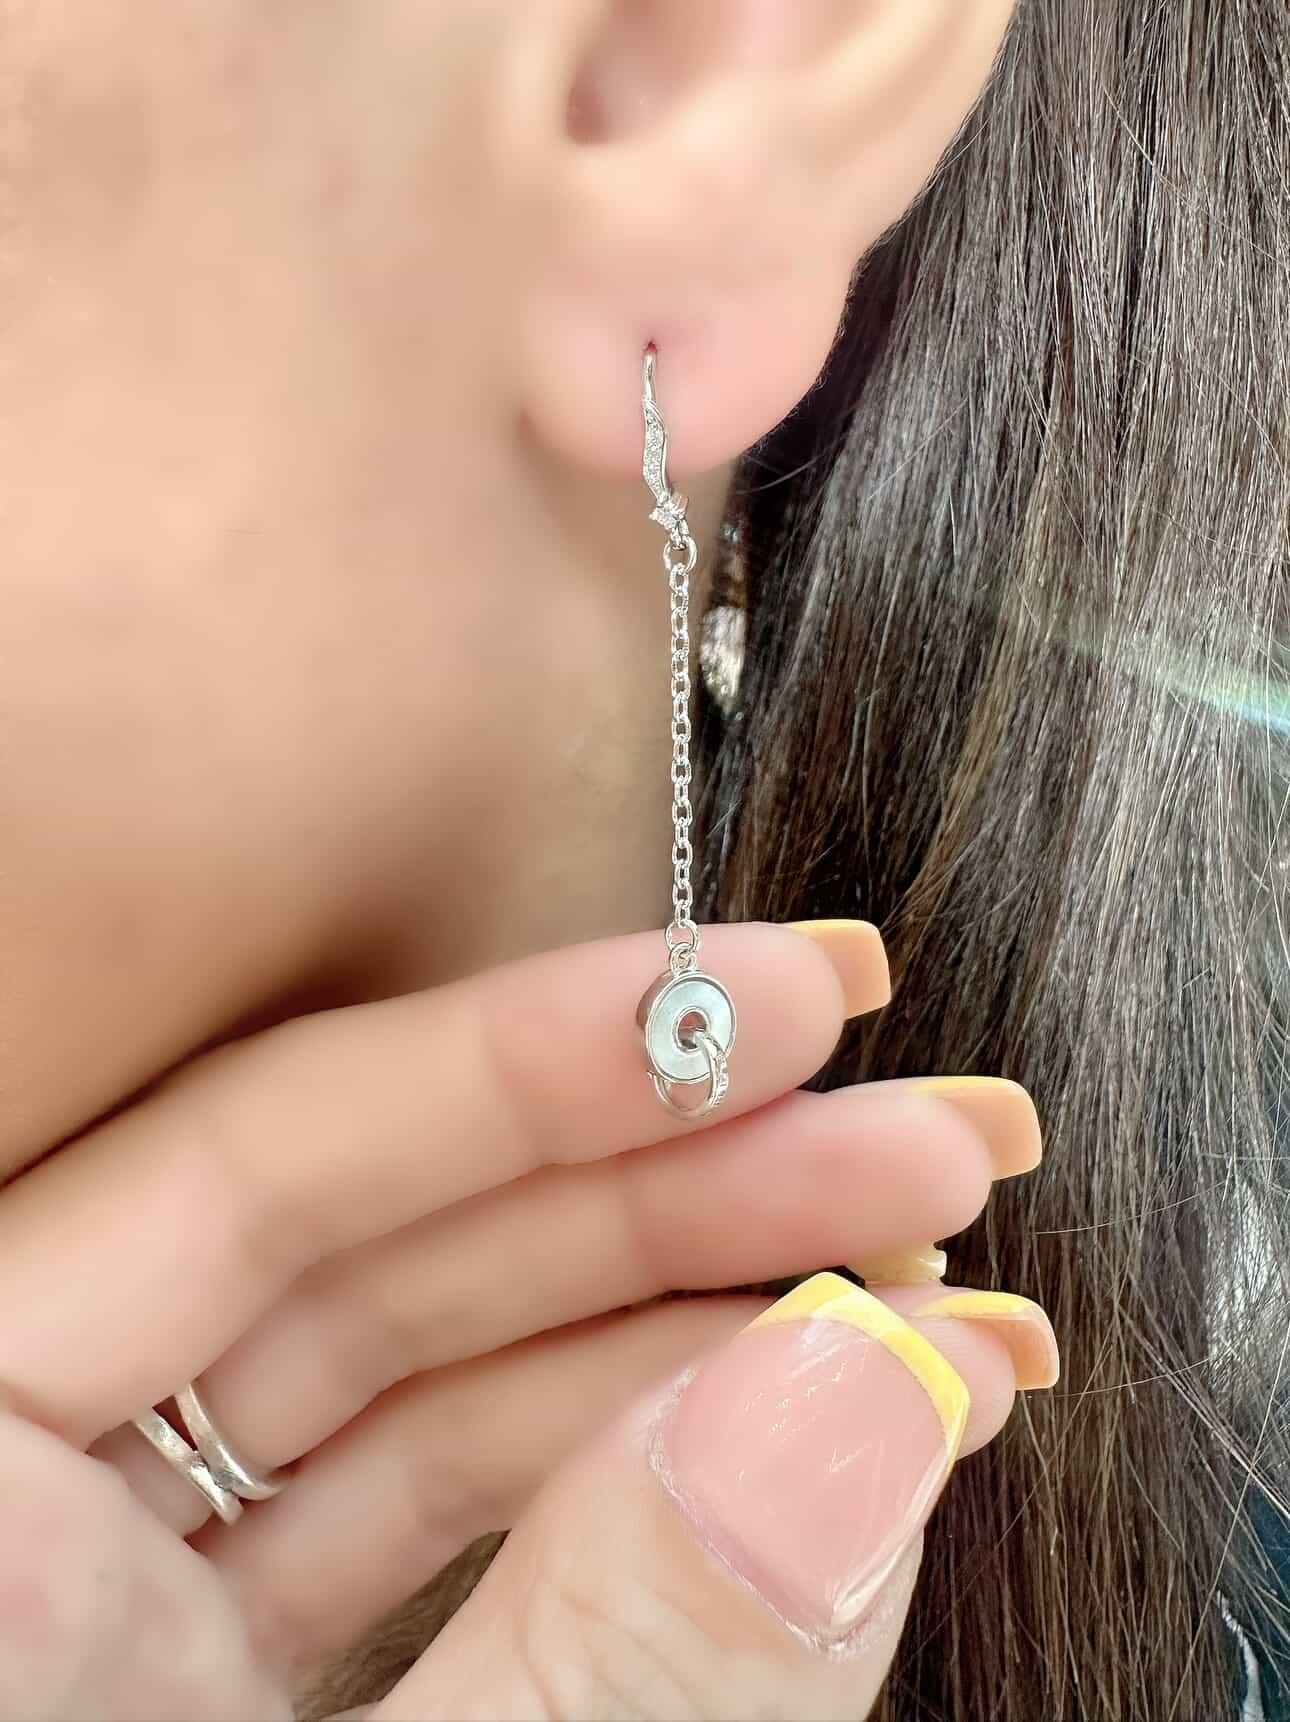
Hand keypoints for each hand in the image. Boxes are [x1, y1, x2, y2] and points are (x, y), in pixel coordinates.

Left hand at [0, 920, 1051, 1717]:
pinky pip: (430, 1503)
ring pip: (429, 1369)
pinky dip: (627, 1465)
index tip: (775, 999)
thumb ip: (603, 1654)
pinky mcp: (208, 1674)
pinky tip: (802, 1416)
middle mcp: (21, 1498)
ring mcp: (117, 1595)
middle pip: (374, 1240)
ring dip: (695, 1321)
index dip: (537, 1055)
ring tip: (924, 1290)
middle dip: (681, 1183)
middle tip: (919, 1135)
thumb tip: (854, 1409)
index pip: (256, 1153)